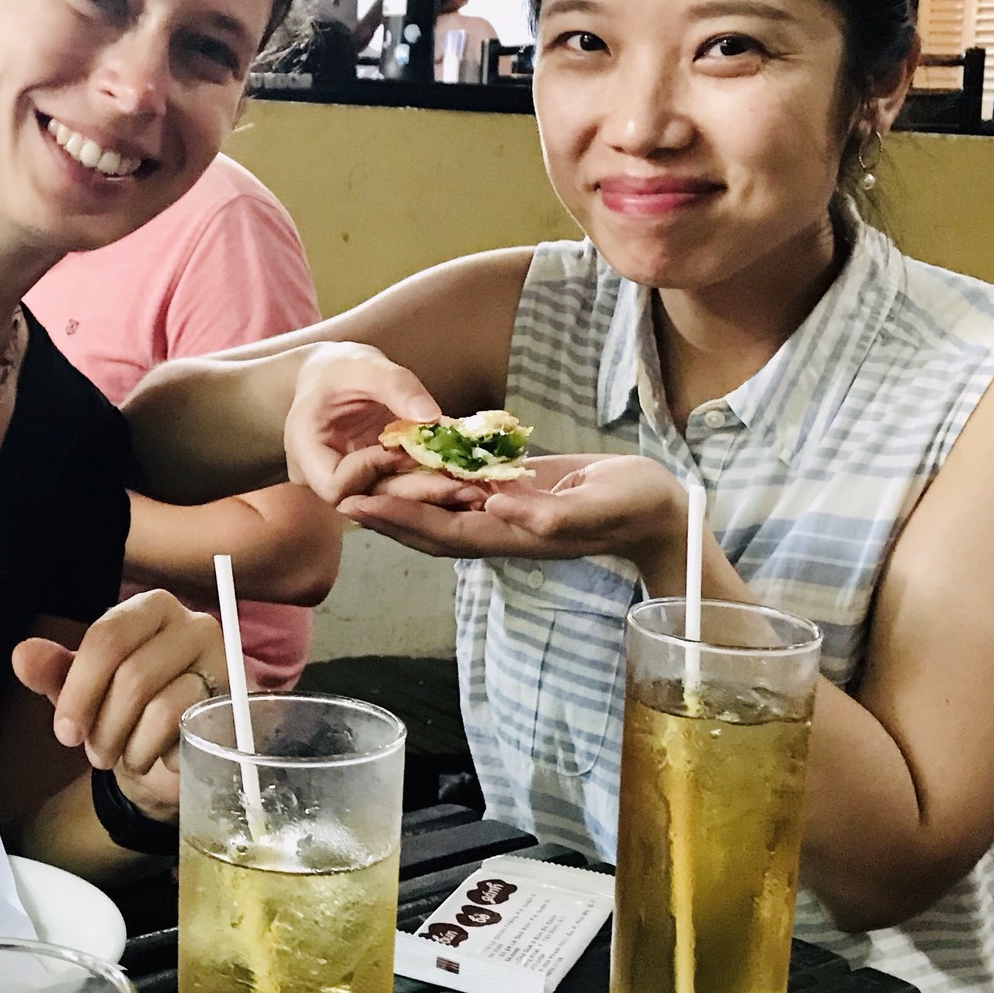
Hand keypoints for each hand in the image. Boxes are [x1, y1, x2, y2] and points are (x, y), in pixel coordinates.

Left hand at [11, 591, 222, 824]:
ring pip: (160, 708)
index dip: (79, 689)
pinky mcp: (238, 706)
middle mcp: (194, 625)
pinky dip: (161, 755)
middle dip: (103, 726)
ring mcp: (224, 664)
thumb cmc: (128, 712)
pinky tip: (157, 758)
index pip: (108, 636)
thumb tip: (22, 655)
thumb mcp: (85, 691)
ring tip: (122, 758)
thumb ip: (54, 672)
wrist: (172, 754)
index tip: (65, 732)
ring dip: (129, 747)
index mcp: (151, 608)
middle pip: (132, 675)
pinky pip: (189, 735)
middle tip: (94, 753)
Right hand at [282, 342, 448, 504]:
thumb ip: (395, 386)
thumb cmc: (338, 367)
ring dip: (429, 494)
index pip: (336, 486)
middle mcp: (325, 477)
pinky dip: (430, 484)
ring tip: (471, 487)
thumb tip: (432, 417)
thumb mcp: (363, 365)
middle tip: (463, 486)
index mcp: (306, 451)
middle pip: (369, 500)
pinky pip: (401, 491)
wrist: (331, 376)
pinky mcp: (374, 482)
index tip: (402, 447)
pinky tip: (463, 479)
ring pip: (390, 502)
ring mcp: (351, 483)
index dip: (370, 471)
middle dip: (416, 492)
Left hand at [341, 453, 692, 580]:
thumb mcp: (598, 508)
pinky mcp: (516, 488)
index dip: (397, 519)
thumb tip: (498, 507)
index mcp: (512, 535)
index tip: (357, 505)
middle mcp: (500, 527)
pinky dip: (434, 475)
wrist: (659, 509)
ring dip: (401, 493)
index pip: (440, 531)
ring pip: (441, 506)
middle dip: (383, 510)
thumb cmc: (635, 510)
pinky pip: (466, 486)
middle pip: (427, 523)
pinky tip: (411, 457)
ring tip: (358, 472)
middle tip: (334, 488)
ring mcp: (506, 510)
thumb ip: (551, 513)